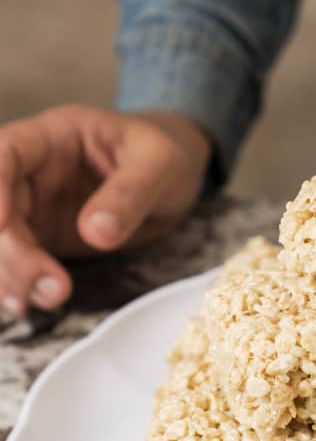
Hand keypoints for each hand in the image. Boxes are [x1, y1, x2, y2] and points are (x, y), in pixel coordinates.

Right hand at [0, 104, 211, 315]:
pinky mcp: (42, 241)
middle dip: (10, 250)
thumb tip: (96, 232)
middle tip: (50, 284)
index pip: (6, 152)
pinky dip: (19, 285)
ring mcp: (33, 209)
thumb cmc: (163, 157)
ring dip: (10, 275)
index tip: (2, 223)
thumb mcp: (159, 164)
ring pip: (0, 243)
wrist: (173, 179)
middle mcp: (32, 173)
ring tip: (51, 298)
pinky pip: (16, 264)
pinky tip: (33, 303)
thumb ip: (129, 193)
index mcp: (54, 137)